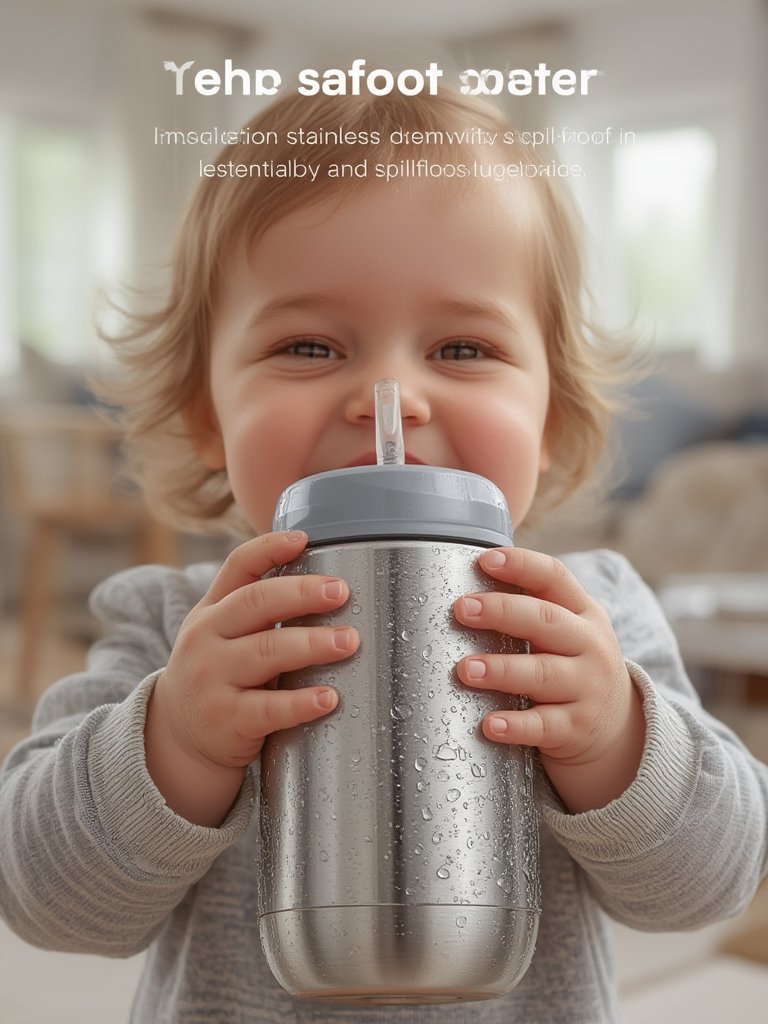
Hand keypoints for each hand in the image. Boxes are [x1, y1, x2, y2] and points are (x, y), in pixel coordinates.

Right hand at [145, 530, 358, 823]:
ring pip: (264, 653)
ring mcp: (213, 679)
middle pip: (255, 604)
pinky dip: (300, 703)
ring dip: (310, 644)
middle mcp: (207, 638)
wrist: (177, 737)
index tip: (304, 539)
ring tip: (349, 641)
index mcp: (212, 610)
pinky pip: (267, 709)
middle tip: (341, 591)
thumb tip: (327, 578)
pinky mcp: (226, 720)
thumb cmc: (219, 674)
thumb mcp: (222, 634)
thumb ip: (259, 609)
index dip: (269, 548)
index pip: (238, 567)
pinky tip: (328, 698)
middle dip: (301, 594)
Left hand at [453, 547, 644, 812]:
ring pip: (542, 674)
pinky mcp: (576, 728)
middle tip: (462, 609)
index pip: (555, 578)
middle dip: (502, 611)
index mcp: (583, 613)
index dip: (522, 565)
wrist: (617, 727)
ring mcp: (587, 688)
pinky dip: (516, 726)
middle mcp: (589, 646)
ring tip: (465, 669)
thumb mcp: (569, 629)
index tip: (485, 560)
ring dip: (501, 670)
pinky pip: (544, 726)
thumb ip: (531, 605)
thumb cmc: (572, 665)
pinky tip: (490, 724)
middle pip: (546, 621)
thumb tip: (467, 576)